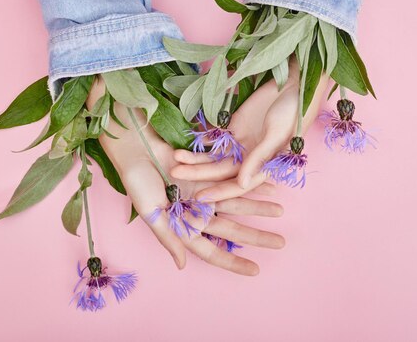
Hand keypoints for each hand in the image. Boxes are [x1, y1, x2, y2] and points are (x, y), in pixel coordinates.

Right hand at [87, 78, 284, 275]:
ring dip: (257, 207)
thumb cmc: (136, 180)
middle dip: (255, 235)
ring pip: (235, 204)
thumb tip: (182, 265)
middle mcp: (195, 212)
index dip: (232, 261)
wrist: (135, 146)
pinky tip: (266, 183)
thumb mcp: (150, 212)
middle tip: (281, 242)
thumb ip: (168, 237)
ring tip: (280, 209)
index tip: (256, 270)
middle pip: (230, 228)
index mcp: (181, 227)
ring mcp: (202, 191)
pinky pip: (232, 179)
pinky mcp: (206, 171)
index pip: (211, 250)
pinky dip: (248, 182)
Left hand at [171, 58, 328, 199]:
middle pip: (220, 171)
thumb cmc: (294, 111)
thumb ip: (259, 157)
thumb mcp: (277, 134)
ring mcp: (241, 143)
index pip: (238, 184)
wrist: (296, 82)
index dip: (219, 192)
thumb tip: (242, 184)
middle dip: (197, 173)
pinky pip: (215, 138)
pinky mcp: (234, 127)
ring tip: (175, 156)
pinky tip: (184, 143)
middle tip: (174, 172)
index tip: (199, 197)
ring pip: (214, 156)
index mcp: (264, 166)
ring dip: (195, 158)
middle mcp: (250, 158)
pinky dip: (201, 140)